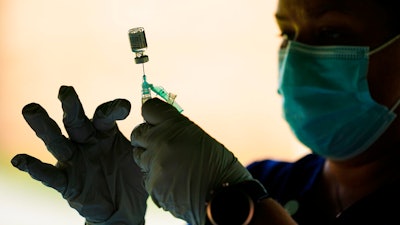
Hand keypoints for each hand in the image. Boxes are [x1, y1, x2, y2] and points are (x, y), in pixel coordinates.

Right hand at [11, 86, 147, 224]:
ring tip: (32, 109)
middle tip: (66, 90)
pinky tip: (20, 160)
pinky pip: (49, 175)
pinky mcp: (67, 182)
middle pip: (75, 121)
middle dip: (71, 106)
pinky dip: (35, 168)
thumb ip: (146, 139)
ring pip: (57, 141)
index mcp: (105, 133)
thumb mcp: (142, 156)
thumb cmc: (132, 177)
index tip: (125, 107)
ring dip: (44, 127)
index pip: (104, 115)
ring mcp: (74, 161)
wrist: (124, 208)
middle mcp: (86, 142)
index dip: (112, 108)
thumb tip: (161, 121)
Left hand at [131, 98, 252, 224]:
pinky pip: (146, 177)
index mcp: (175, 125)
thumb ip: (176, 130)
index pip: (149, 109)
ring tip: (171, 166)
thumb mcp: (200, 138)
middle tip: (159, 146)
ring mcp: (155, 164)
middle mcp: (161, 141)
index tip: (155, 122)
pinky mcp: (152, 185)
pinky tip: (174, 182)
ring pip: (139, 156)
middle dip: (146, 138)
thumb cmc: (219, 167)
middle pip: (138, 133)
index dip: (152, 116)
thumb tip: (159, 126)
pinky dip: (156, 180)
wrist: (225, 197)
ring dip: (150, 159)